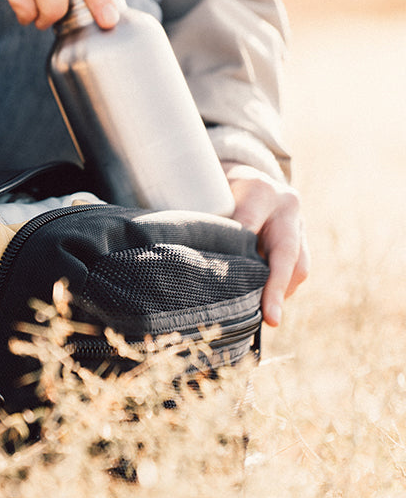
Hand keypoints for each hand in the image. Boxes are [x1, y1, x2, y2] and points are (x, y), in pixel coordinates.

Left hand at [223, 162, 309, 326]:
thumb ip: (207, 224)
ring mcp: (299, 223)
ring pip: (300, 264)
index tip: (232, 277)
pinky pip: (299, 268)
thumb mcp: (210, 196)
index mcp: (259, 191)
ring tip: (269, 315)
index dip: (241, 250)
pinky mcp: (303, 239)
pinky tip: (270, 303)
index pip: (248, 225)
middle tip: (271, 319)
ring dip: (284, 292)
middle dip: (277, 287)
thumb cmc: (220, 191)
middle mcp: (286, 206)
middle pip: (286, 252)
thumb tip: (192, 260)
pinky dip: (283, 288)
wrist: (249, 178)